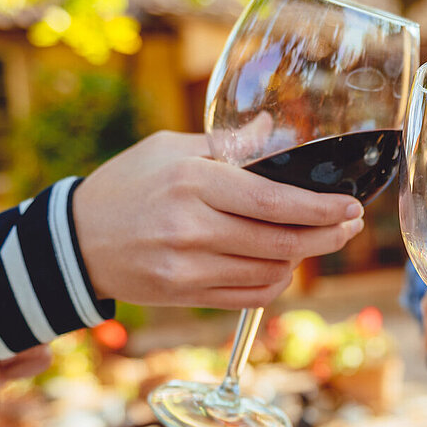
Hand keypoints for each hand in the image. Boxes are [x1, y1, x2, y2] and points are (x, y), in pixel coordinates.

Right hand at [72, 131, 364, 308]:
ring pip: (270, 272)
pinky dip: (275, 282)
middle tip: (348, 226)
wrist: (75, 241)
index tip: (351, 207)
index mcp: (193, 181)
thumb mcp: (169, 149)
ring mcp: (188, 267)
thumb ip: (227, 144)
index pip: (273, 201)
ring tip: (313, 241)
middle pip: (281, 241)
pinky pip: (250, 296)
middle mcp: (192, 227)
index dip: (320, 209)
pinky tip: (282, 265)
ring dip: (301, 259)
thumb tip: (275, 129)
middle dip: (325, 235)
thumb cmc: (127, 186)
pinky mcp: (186, 296)